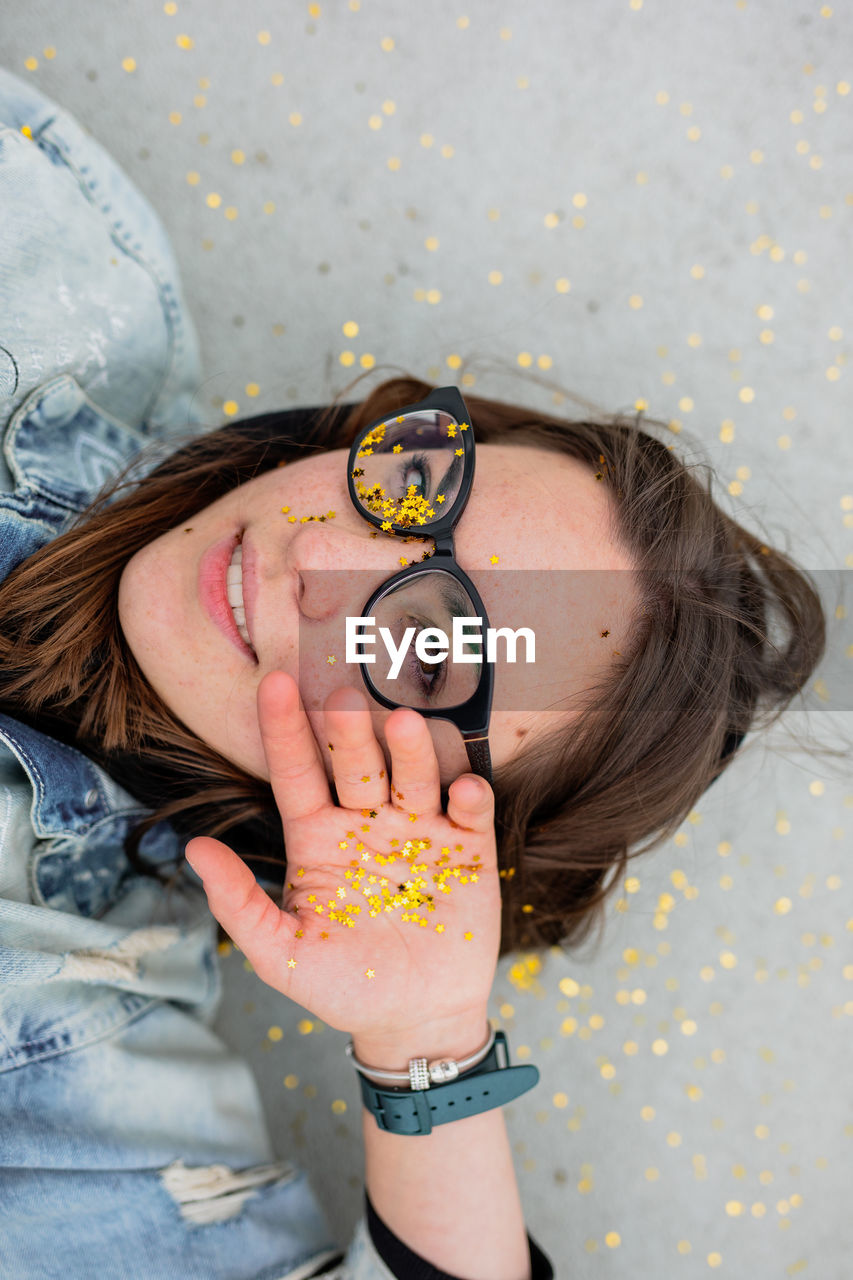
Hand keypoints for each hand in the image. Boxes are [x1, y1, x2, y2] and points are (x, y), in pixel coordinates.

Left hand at [184, 671, 501, 1044]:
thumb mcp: (280, 955)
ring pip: (413, 777)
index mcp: (317, 837)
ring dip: (410, 751)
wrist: (415, 1021)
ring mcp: (420, 831)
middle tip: (342, 698)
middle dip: (347, 731)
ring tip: (402, 723)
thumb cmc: (343, 986)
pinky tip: (462, 791)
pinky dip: (468, 797)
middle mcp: (367, 821)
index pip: (296, 772)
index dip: (284, 730)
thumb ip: (238, 904)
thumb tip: (193, 849)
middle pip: (356, 765)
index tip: (273, 685)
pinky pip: (469, 813)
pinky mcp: (468, 849)